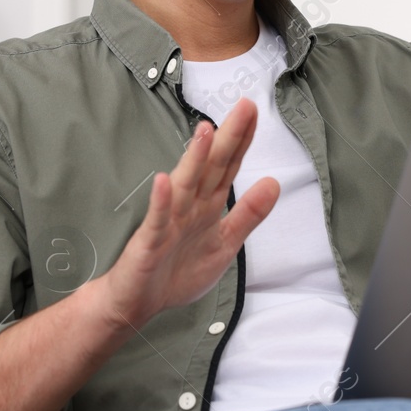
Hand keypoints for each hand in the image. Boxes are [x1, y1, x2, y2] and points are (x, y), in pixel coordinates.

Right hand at [100, 96, 279, 330]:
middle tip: (244, 107)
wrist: (136, 303)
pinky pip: (156, 220)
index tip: (256, 112)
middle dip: (228, 138)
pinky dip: (160, 201)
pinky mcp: (149, 241)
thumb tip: (273, 183)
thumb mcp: (225, 244)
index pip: (228, 167)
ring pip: (185, 186)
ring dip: (194, 158)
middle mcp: (188, 206)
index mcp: (207, 206)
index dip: (243, 141)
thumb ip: (248, 215)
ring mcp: (168, 221)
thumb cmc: (176, 272)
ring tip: (206, 130)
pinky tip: (164, 181)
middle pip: (211, 167)